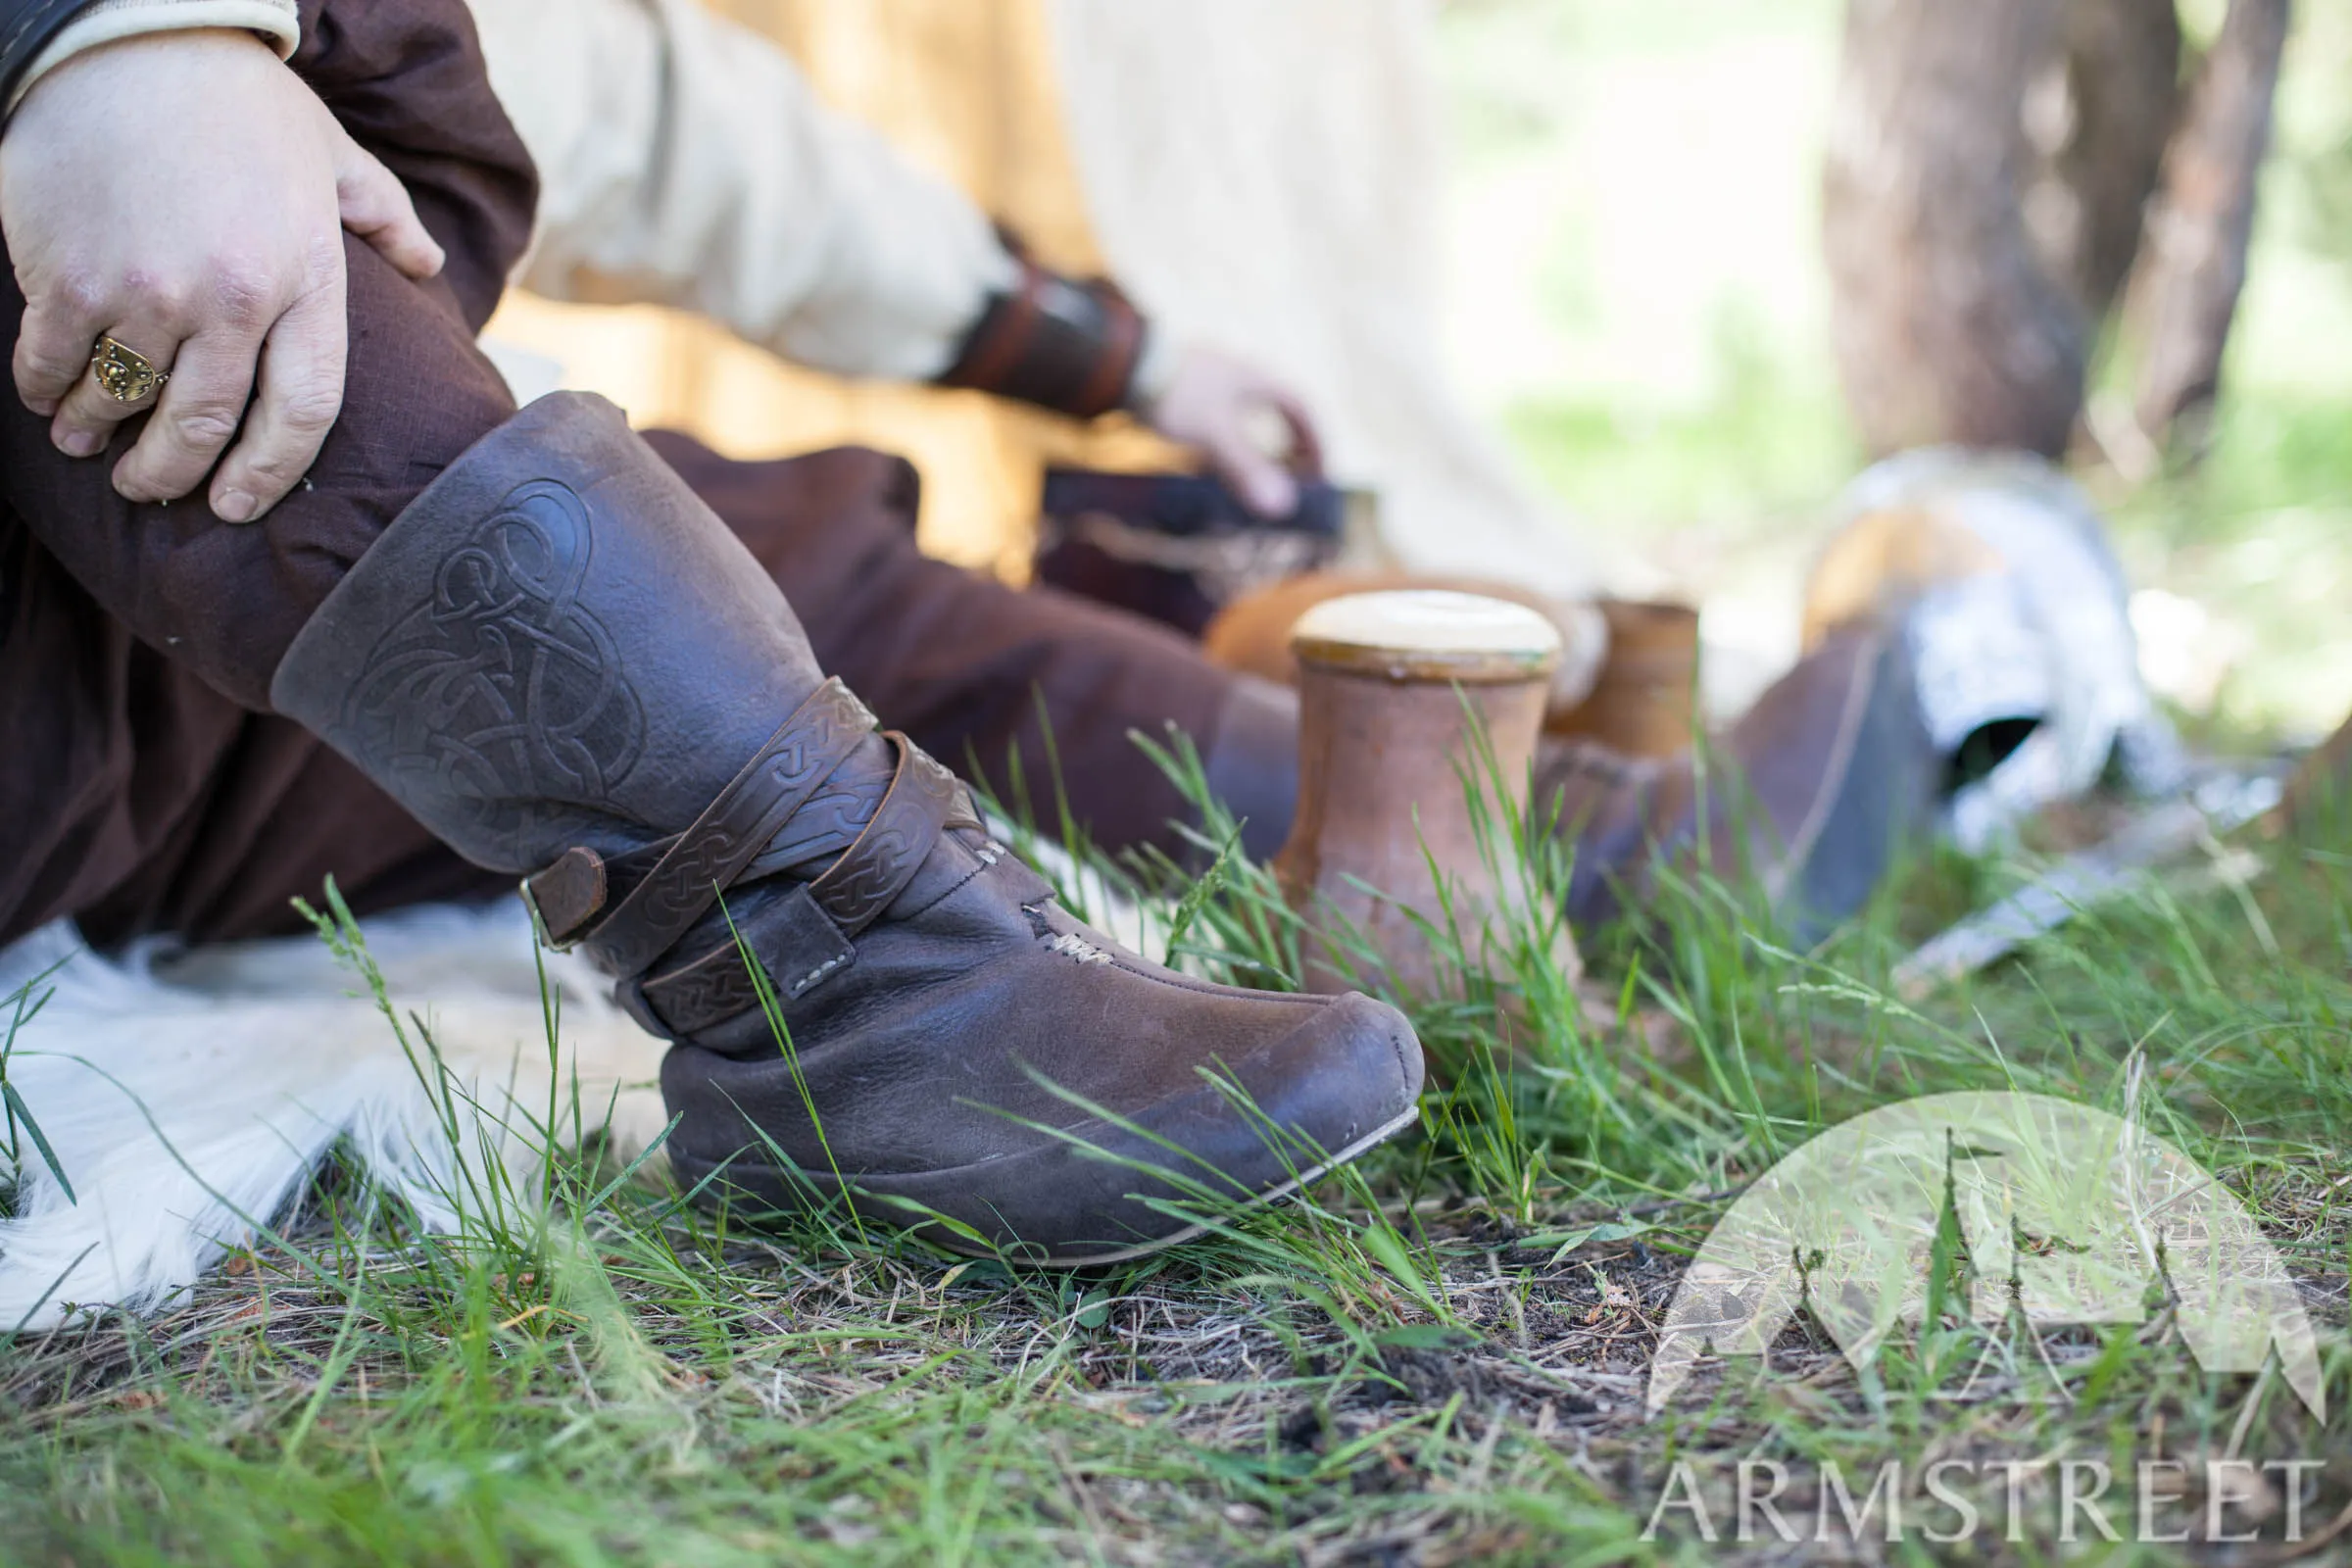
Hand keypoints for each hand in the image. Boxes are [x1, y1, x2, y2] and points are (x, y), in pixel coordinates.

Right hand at [1, 29, 446, 521]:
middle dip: (173, 474)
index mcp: (304, 281)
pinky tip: (47, 398)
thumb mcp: (331, 153)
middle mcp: (232, 301)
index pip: (306, 412)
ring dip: (99, 437)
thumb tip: (426, 265)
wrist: (127, 40)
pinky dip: (46, 392)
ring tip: (88, 444)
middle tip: (154, 488)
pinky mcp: (69, 279)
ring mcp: (147, 294)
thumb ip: (381, 216)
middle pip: (205, 427)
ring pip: (122, 404)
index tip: (240, 503)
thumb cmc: (237, 99)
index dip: (272, 472)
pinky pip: (54, 363)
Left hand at [1143, 345, 1323, 518]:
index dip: (1316, 442)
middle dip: (1286, 446)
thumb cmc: (1174, 393)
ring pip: (1243, 417)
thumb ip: (1247, 469)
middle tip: (1289, 478)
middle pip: (1275, 411)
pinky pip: (1215, 420)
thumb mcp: (1215, 435)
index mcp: (1257, 379)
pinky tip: (1207, 466)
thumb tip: (1282, 507)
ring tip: (1251, 479)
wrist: (1120, 363)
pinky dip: (1222, 445)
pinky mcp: (1183, 389)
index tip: (1319, 474)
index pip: (1302, 408)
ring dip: (1253, 447)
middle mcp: (1239, 375)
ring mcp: (1210, 380)